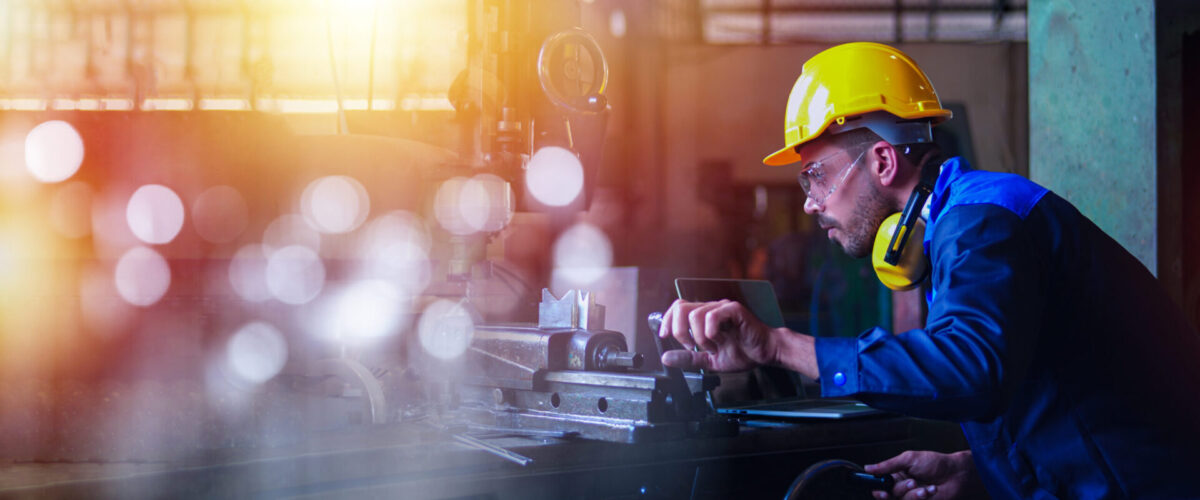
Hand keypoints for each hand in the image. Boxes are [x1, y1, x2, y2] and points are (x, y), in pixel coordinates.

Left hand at [656, 299, 777, 371]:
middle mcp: (711, 309)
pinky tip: (720, 342)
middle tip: (690, 346)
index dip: (666, 320)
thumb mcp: (709, 361)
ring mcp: (722, 308)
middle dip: (679, 331)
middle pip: (680, 307)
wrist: (765, 353)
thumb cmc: (742, 353)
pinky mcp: (734, 310)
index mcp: (703, 317)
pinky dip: (711, 333)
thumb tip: (665, 358)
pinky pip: (712, 316)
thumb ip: (688, 359)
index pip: (677, 308)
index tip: (664, 335)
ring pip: (695, 315)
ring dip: (699, 337)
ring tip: (711, 347)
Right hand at [865, 450, 984, 499]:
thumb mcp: (909, 459)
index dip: (878, 489)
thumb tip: (868, 468)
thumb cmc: (935, 463)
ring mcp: (912, 497)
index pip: (880, 485)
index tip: (881, 490)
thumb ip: (888, 465)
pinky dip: (921, 498)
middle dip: (901, 489)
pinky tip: (931, 490)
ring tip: (925, 487)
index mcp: (896, 475)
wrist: (957, 474)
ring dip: (914, 495)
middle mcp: (902, 488)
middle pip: (889, 495)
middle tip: (911, 482)